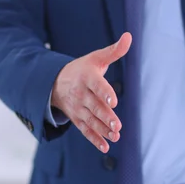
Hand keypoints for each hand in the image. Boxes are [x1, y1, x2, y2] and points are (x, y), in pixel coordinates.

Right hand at [51, 33, 131, 151]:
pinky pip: (85, 130)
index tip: (114, 100)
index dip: (105, 92)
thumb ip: (114, 50)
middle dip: (106, 116)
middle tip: (118, 125)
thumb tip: (129, 36)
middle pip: (94, 106)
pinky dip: (94, 139)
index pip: (96, 85)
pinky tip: (105, 146)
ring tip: (116, 135)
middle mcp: (81, 94)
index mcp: (86, 77)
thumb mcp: (96, 58)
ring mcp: (78, 108)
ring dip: (103, 129)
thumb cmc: (82, 69)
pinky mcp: (77, 119)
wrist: (55, 83)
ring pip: (91, 120)